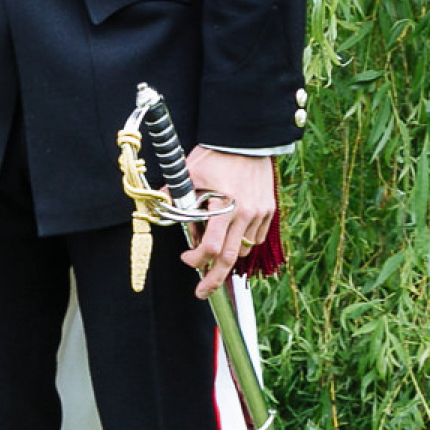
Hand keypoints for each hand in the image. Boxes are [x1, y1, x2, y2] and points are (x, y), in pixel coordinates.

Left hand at [181, 149, 275, 298]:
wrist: (246, 138)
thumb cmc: (216, 153)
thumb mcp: (190, 171)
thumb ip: (177, 193)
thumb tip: (161, 206)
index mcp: (224, 206)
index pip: (210, 247)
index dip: (196, 259)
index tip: (187, 260)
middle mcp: (245, 213)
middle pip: (229, 258)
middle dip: (213, 279)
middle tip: (202, 291)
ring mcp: (260, 213)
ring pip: (244, 249)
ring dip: (228, 256)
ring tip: (214, 251)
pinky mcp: (269, 210)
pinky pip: (257, 237)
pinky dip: (243, 242)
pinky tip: (232, 235)